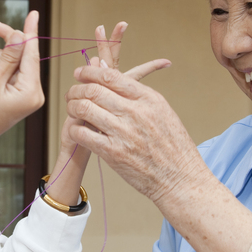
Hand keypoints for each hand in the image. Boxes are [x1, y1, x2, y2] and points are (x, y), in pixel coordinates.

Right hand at [0, 12, 43, 149]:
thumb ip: (8, 56)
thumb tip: (20, 35)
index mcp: (32, 91)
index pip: (32, 54)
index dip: (29, 31)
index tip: (33, 12)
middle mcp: (34, 92)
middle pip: (19, 55)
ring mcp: (25, 93)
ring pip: (7, 62)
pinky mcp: (16, 93)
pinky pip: (5, 71)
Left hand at [65, 64, 205, 206]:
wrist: (180, 179)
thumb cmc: (172, 146)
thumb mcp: (161, 111)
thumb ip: (136, 93)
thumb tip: (110, 75)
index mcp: (148, 99)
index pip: (110, 76)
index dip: (89, 72)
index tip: (79, 73)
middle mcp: (135, 112)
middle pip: (93, 90)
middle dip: (76, 89)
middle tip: (71, 94)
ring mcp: (123, 132)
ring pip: (84, 109)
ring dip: (72, 107)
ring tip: (72, 110)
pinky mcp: (113, 153)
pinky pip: (83, 134)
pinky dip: (74, 129)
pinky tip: (76, 130)